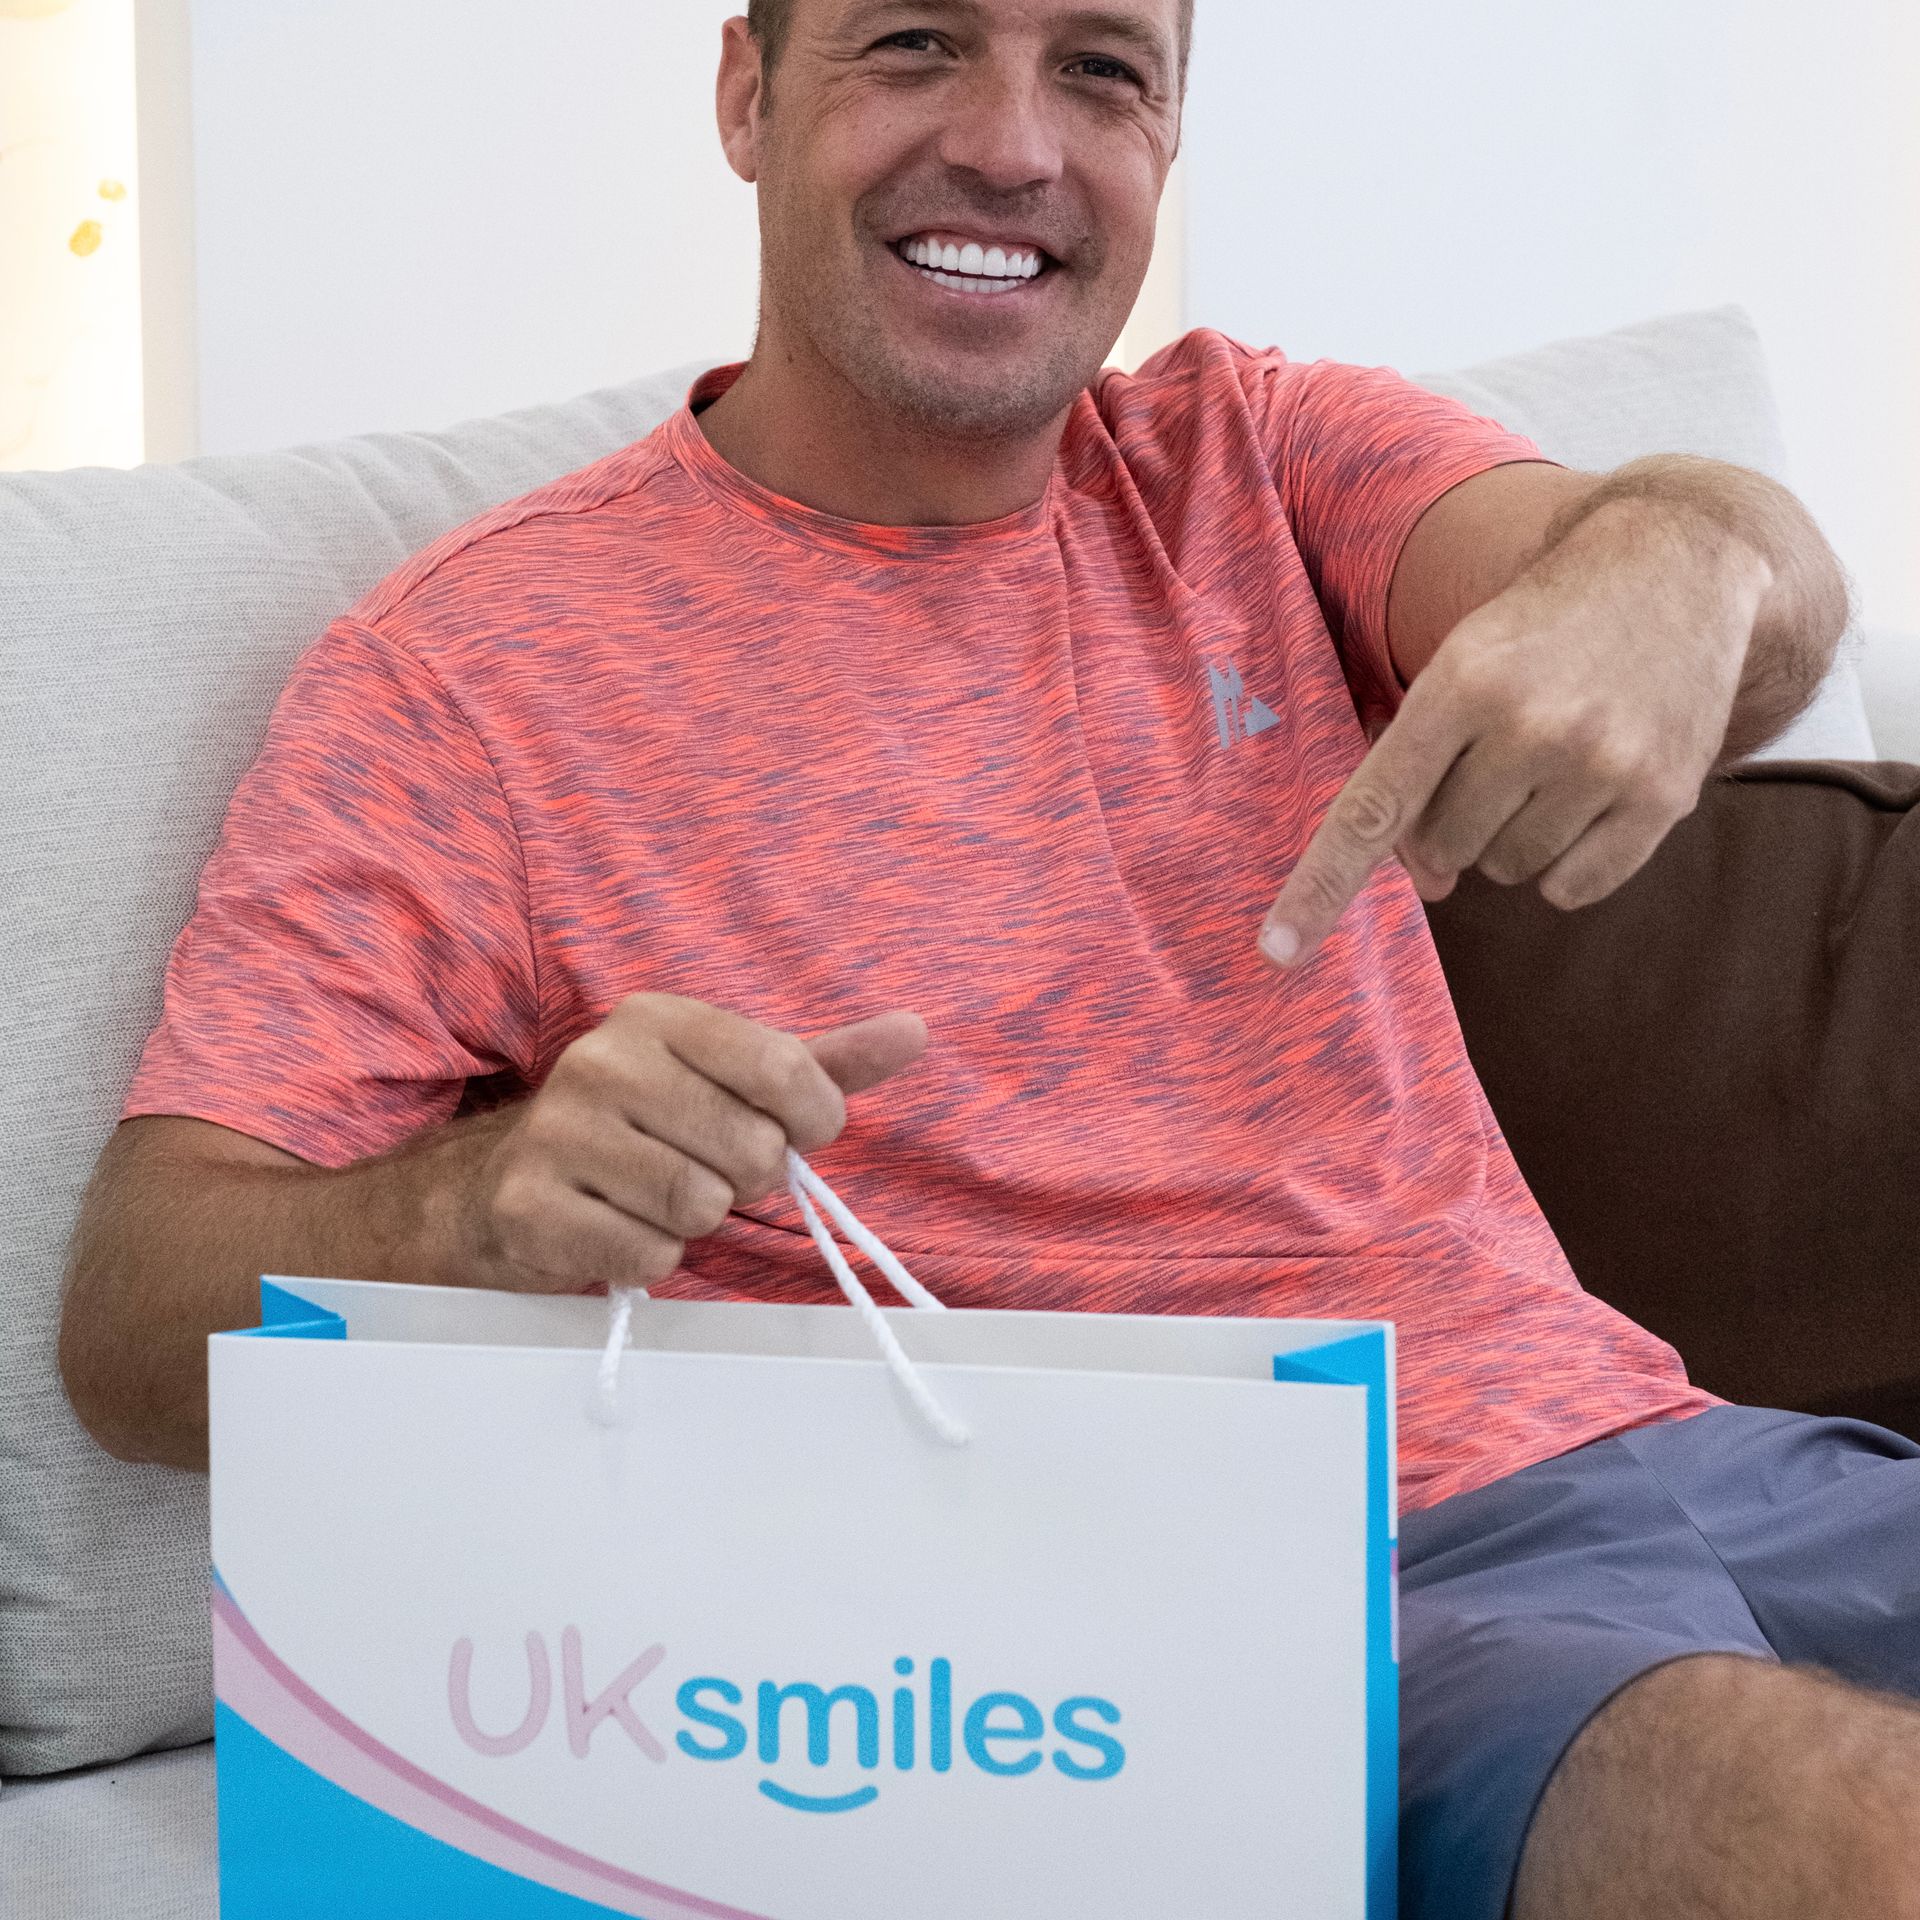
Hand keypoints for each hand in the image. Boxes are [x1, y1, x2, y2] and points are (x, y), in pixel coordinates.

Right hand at [454, 995, 927, 1292]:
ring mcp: (559, 1134)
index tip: (798, 1134)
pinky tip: (619, 1228)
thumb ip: (824, 1062)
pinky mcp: (532, 1207)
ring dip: (694, 1221)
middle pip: (750, 1148)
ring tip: (655, 1198)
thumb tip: (915, 1030)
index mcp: (658, 1018)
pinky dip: (650, 1257)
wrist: (505, 1185)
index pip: (783, 1069)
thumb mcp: (733, 1082)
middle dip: (745, 1178)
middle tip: (704, 1170)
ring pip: (700, 1206)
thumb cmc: (646, 1129)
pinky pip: (649, 1254)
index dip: (813, 1120)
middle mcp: (602, 1062)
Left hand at [1259, 533, 1764, 969]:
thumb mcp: (1462, 663)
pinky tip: (1589, 792)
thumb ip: (1419, 769)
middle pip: (1443, 847)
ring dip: (1512, 835)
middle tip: (1495, 757)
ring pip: (1506, 868)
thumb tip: (1429, 884)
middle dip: (1452, 819)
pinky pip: (1573, 888)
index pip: (1373, 808)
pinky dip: (1568, 862)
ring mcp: (1602, 764)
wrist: (1676, 564)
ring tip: (1550, 760)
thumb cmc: (1541, 628)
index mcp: (1462, 683)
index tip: (1278, 950)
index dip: (1321, 885)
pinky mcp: (1662, 797)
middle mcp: (1532, 726)